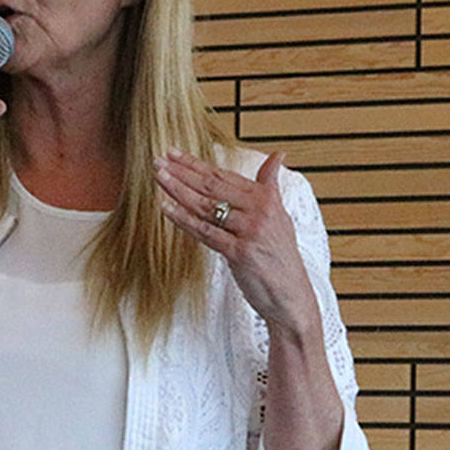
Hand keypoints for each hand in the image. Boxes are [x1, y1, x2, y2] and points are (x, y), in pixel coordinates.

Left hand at [153, 148, 318, 334]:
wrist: (291, 296)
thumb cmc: (281, 257)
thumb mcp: (281, 216)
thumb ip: (270, 186)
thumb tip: (278, 155)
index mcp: (266, 199)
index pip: (224, 176)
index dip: (196, 164)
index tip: (174, 153)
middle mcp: (259, 211)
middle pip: (212, 187)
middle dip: (182, 172)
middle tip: (158, 161)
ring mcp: (249, 232)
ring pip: (206, 207)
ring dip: (178, 191)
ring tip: (159, 178)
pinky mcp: (239, 253)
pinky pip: (205, 233)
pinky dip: (184, 220)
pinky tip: (166, 208)